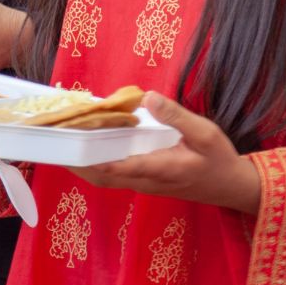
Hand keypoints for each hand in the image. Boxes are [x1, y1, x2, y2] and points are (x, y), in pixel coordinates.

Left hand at [69, 91, 260, 213]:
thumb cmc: (219, 160)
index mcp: (159, 169)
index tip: (70, 142)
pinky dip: (97, 164)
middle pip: (102, 177)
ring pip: (106, 179)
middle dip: (77, 163)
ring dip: (84, 164)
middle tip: (53, 143)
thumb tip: (147, 97)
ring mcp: (145, 185)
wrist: (232, 187)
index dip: (90, 157)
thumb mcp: (205, 133)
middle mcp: (146, 181)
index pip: (116, 167)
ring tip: (64, 142)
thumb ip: (176, 117)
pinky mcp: (146, 182)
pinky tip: (91, 146)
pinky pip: (115, 176)